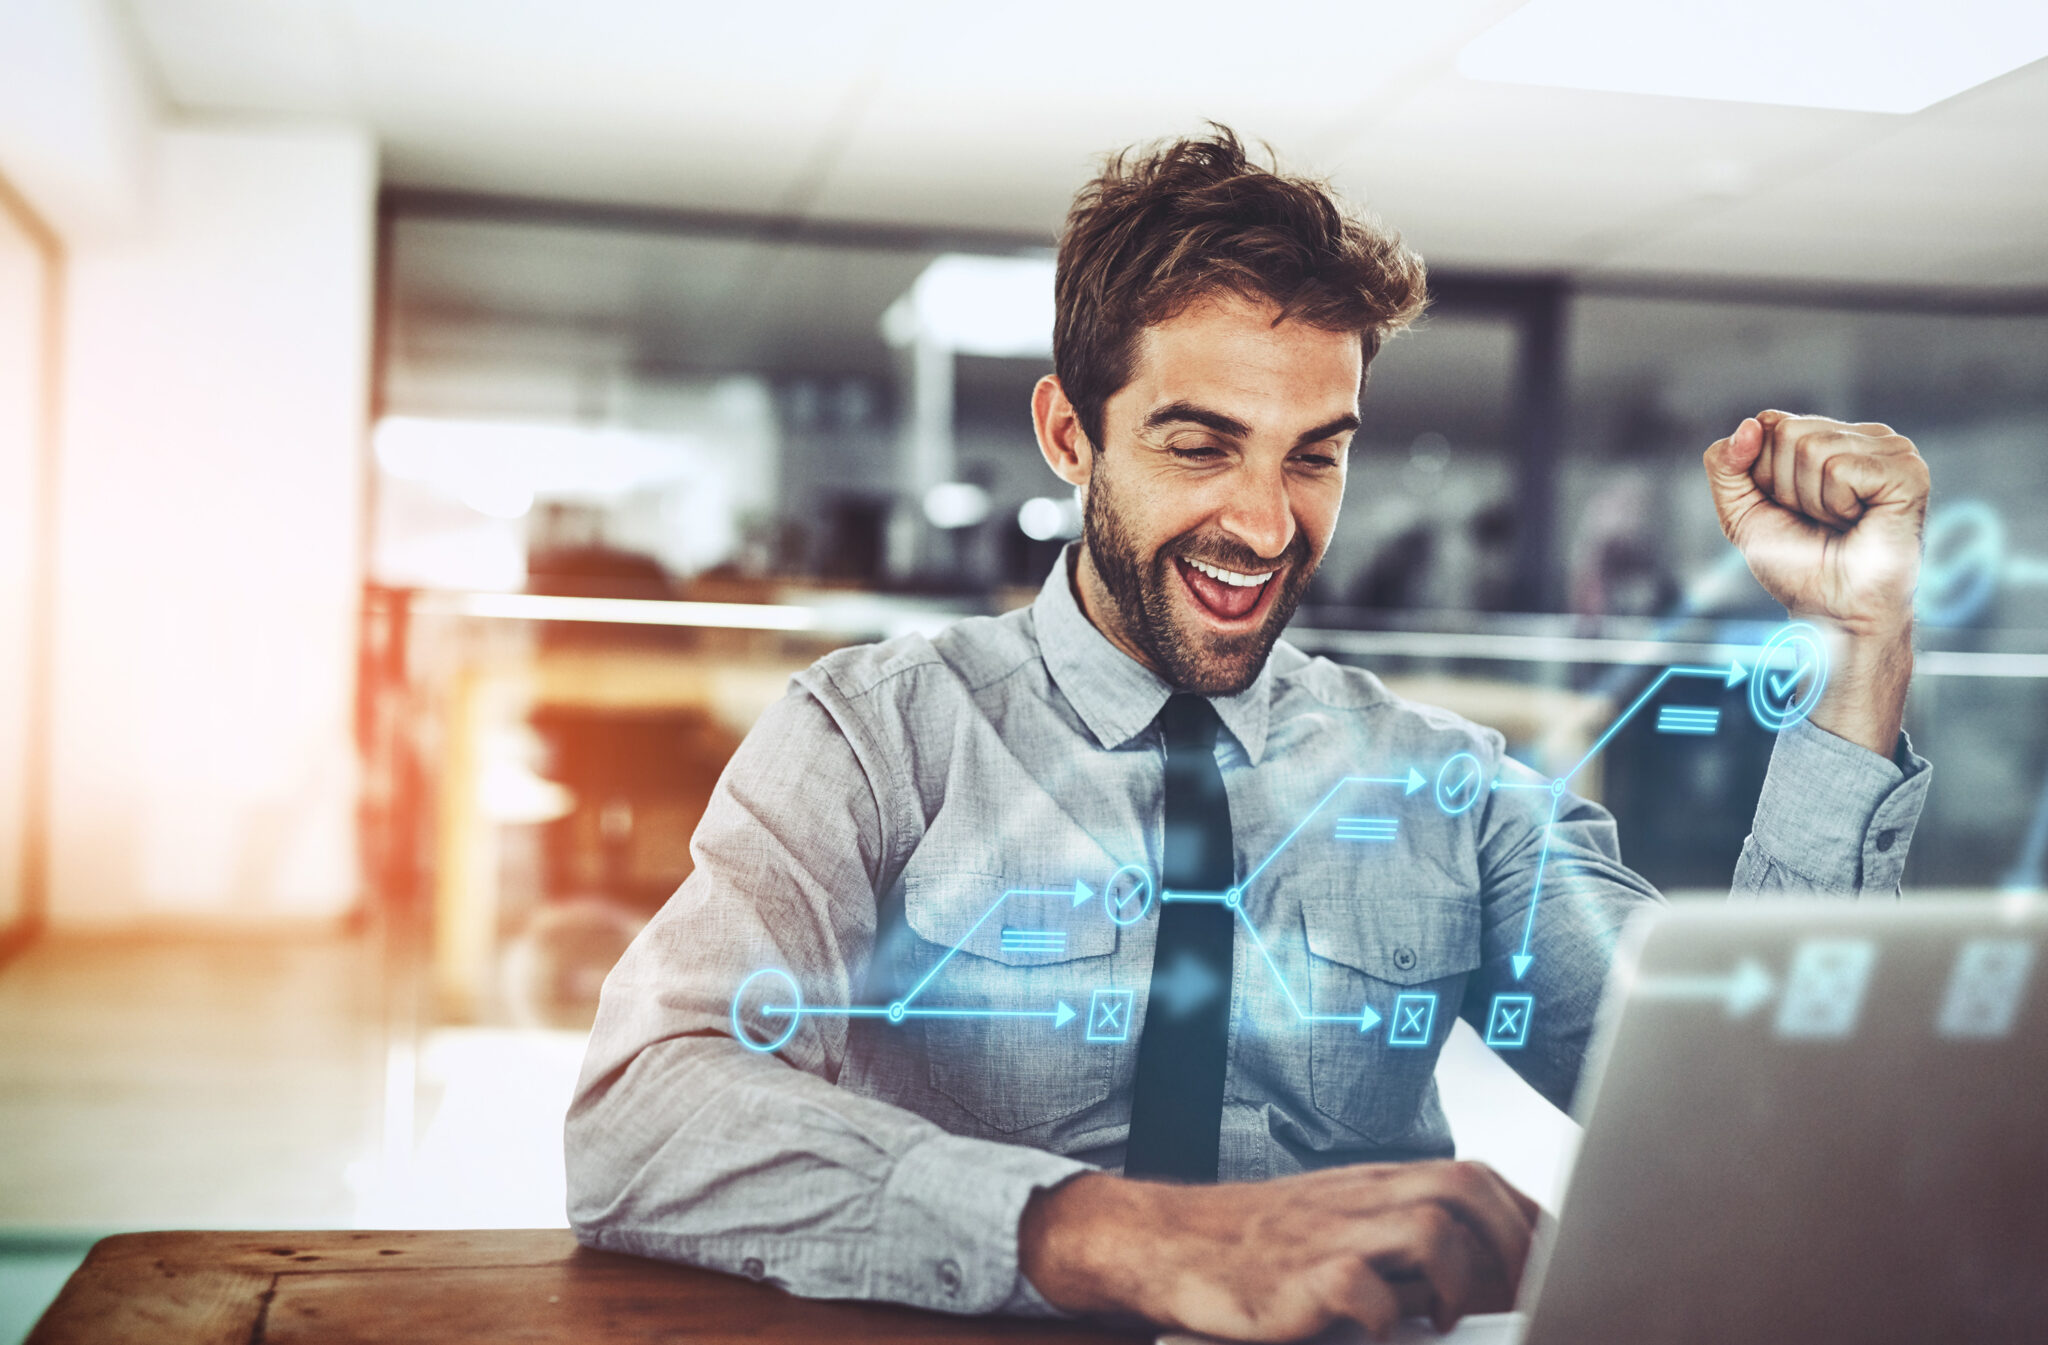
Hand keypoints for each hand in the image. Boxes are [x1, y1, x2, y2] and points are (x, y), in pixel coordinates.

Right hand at [1018, 1161, 1540, 1340]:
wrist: (1165, 1242)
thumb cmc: (1254, 1244)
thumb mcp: (1335, 1222)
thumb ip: (1399, 1237)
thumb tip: (1485, 1272)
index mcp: (1373, 1184)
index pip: (1473, 1176)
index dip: (1526, 1214)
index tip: (1556, 1253)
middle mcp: (1357, 1200)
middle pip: (1465, 1190)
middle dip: (1511, 1241)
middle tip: (1521, 1293)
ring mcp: (1327, 1236)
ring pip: (1429, 1229)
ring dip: (1456, 1278)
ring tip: (1444, 1317)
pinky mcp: (1296, 1280)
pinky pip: (1362, 1289)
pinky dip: (1384, 1317)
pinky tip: (1378, 1333)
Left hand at [1702, 411, 1928, 638]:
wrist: (1832, 611)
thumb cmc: (1795, 563)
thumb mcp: (1740, 510)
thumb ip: (1725, 464)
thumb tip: (1750, 424)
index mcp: (1834, 436)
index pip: (1770, 422)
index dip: (1762, 475)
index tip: (1789, 509)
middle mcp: (1867, 436)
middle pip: (1787, 432)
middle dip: (1785, 487)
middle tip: (1817, 520)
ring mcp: (1894, 450)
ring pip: (1811, 449)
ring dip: (1810, 501)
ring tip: (1839, 524)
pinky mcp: (1908, 472)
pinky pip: (1839, 468)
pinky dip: (1835, 505)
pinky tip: (1857, 522)